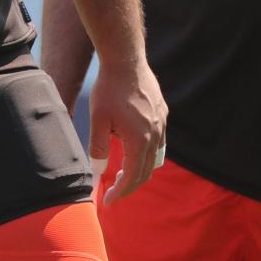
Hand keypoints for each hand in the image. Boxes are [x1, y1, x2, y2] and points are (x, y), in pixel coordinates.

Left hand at [88, 55, 166, 205]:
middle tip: (113, 189)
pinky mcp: (162, 113)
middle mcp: (155, 135)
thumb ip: (98, 148)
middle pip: (146, 172)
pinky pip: (159, 141)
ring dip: (140, 169)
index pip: (132, 178)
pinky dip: (147, 152)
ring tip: (123, 171)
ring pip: (156, 157)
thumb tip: (97, 172)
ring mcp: (161, 123)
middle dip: (130, 184)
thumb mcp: (98, 120)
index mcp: (139, 140)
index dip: (120, 193)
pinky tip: (134, 146)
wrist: (126, 60)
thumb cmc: (109, 89)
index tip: (108, 201)